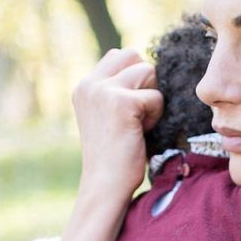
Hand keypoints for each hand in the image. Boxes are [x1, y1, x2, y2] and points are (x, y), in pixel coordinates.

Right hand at [71, 48, 163, 202]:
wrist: (105, 185)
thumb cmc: (114, 156)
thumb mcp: (108, 117)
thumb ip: (117, 92)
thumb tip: (146, 70)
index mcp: (84, 86)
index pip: (118, 56)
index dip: (135, 77)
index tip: (133, 107)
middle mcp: (90, 84)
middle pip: (133, 55)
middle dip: (145, 80)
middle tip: (139, 112)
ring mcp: (103, 91)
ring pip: (147, 71)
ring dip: (152, 98)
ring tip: (139, 123)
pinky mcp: (121, 102)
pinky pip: (156, 96)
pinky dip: (156, 115)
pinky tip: (141, 133)